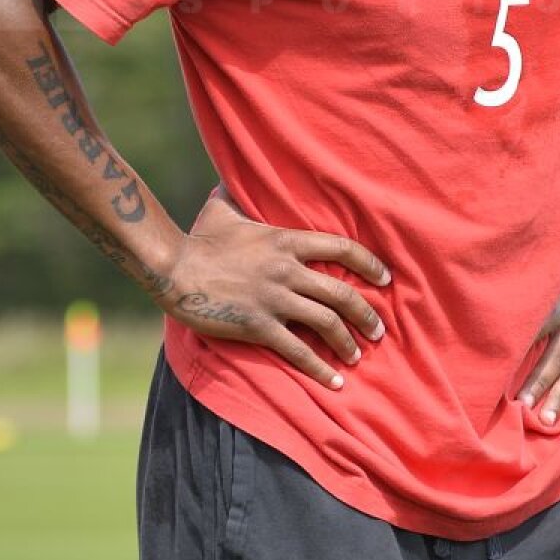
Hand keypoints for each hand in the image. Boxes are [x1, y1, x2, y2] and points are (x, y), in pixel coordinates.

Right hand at [162, 195, 391, 391]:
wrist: (173, 268)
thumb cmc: (199, 238)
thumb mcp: (224, 209)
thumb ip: (239, 195)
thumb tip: (234, 176)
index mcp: (286, 240)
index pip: (343, 248)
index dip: (370, 263)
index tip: (385, 278)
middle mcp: (287, 270)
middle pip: (342, 293)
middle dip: (366, 314)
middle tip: (379, 330)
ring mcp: (274, 299)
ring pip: (326, 322)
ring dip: (348, 342)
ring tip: (358, 355)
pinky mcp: (258, 326)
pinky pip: (298, 350)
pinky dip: (319, 368)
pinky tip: (334, 382)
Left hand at [517, 259, 559, 427]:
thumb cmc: (545, 277)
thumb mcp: (534, 281)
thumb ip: (517, 299)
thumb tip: (485, 317)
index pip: (538, 331)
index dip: (522, 350)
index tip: (504, 371)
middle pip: (555, 358)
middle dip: (540, 382)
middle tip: (523, 404)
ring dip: (559, 399)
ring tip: (548, 422)